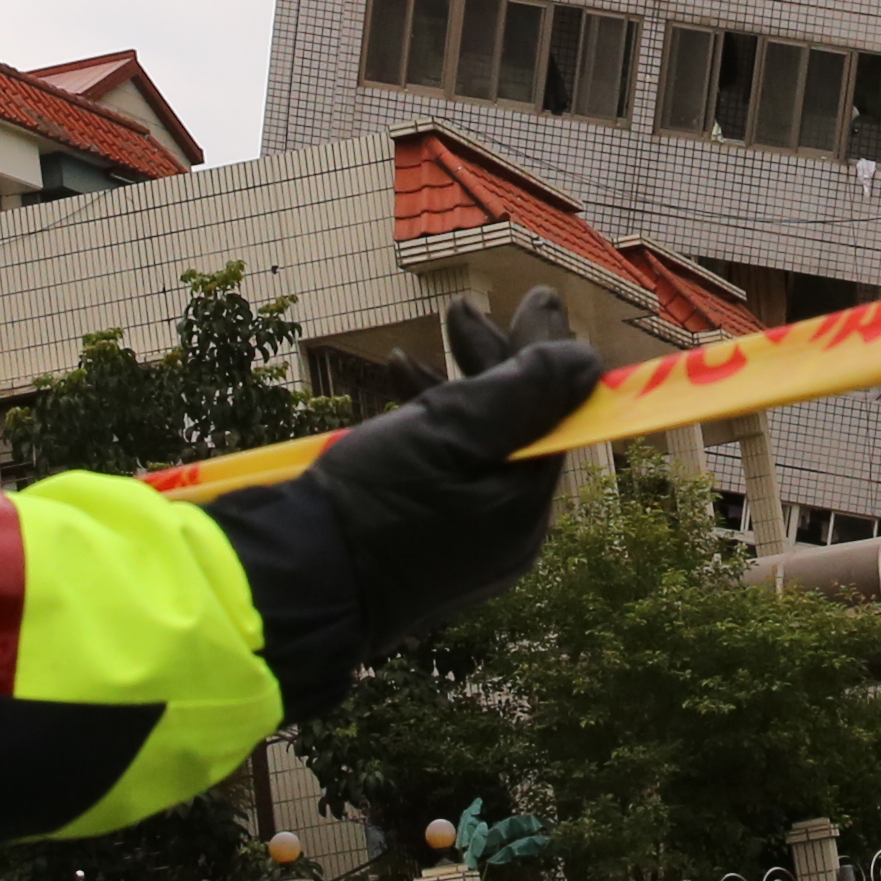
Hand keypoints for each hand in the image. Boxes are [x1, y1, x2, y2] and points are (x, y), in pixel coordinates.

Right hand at [315, 291, 606, 637]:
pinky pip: (445, 475)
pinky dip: (425, 432)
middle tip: (459, 312)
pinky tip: (390, 400)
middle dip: (489, 364)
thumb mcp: (449, 429)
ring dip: (449, 391)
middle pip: (516, 430)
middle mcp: (507, 532)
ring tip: (402, 358)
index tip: (534, 298)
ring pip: (475, 449)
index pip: (552, 414)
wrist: (294, 581)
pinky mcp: (426, 545)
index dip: (542, 351)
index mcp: (524, 508)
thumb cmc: (368, 503)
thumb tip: (585, 360)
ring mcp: (466, 544)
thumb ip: (524, 390)